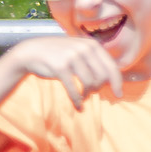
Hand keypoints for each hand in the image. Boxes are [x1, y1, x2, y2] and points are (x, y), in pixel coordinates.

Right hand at [6, 35, 123, 109]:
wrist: (31, 51)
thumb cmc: (59, 54)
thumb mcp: (79, 51)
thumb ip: (95, 61)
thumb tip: (112, 80)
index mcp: (92, 45)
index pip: (111, 67)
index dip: (117, 82)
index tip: (119, 94)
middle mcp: (84, 49)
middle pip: (102, 77)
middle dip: (98, 89)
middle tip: (91, 93)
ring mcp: (72, 57)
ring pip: (90, 84)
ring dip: (88, 94)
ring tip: (83, 97)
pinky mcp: (61, 67)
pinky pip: (74, 89)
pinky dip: (77, 100)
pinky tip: (78, 106)